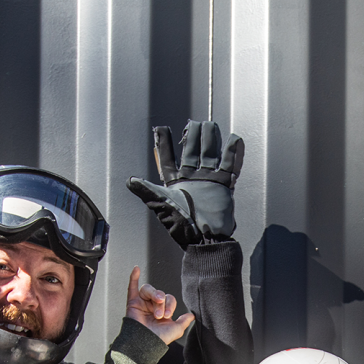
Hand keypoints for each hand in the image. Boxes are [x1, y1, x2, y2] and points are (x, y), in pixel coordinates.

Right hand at [125, 266, 195, 344]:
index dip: (170, 305)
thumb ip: (184, 321)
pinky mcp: (132, 303)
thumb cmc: (159, 338)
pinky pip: (132, 287)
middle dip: (162, 303)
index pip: (169, 298)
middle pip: (159, 293)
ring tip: (156, 303)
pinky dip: (133, 277)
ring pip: (149, 290)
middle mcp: (153, 306)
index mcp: (163, 311)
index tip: (168, 316)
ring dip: (154, 294)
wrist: (145, 343)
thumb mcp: (176, 330)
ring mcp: (142, 303)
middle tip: (160, 314)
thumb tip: (192, 315)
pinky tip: (136, 269)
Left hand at [127, 120, 243, 249]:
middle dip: (192, 135)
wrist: (205, 239)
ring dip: (210, 139)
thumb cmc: (182, 226)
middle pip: (192, 150)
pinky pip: (229, 165)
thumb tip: (130, 181)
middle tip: (193, 124)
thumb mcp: (161, 205)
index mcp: (175, 182)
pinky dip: (233, 152)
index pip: (167, 158)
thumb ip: (147, 191)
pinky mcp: (223, 185)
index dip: (164, 143)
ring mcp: (208, 180)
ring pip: (210, 153)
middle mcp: (191, 178)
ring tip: (210, 126)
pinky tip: (234, 140)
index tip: (161, 129)